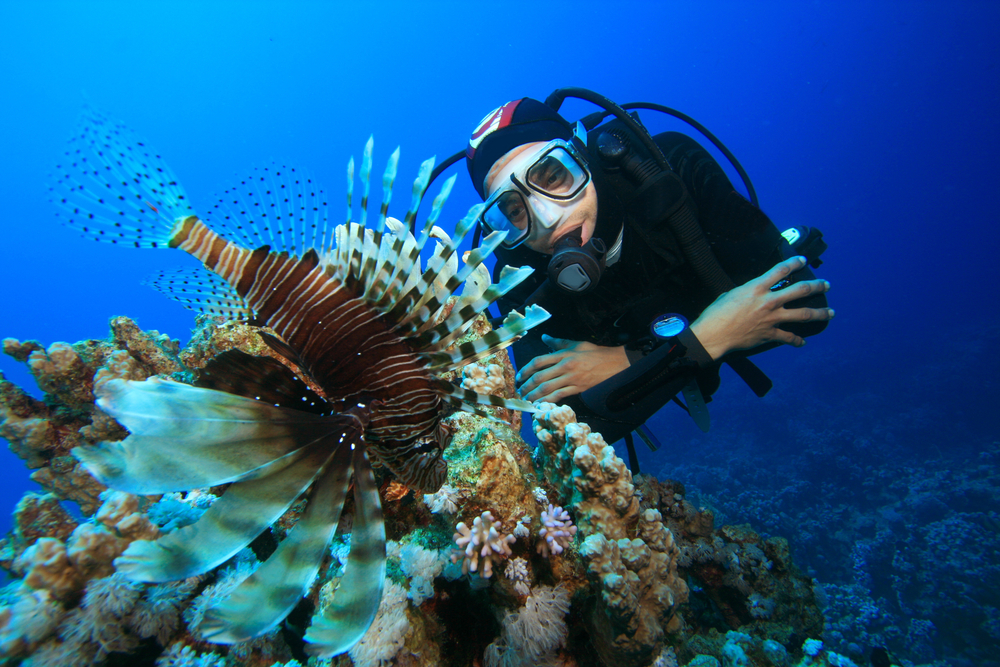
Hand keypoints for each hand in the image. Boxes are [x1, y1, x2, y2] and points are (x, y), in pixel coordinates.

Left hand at [515, 334, 629, 402]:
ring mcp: (572, 378)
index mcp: (564, 354)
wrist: (614, 364)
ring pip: (548, 389)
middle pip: (540, 377)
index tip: (519, 377)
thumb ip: (558, 342)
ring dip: (534, 396)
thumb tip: (544, 337)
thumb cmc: (595, 353)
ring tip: (526, 400)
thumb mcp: (577, 344)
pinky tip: (541, 405)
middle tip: (520, 392)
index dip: (526, 369)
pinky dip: (548, 401)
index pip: (539, 361)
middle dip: (527, 386)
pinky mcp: (578, 388)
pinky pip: (560, 396)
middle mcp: (565, 366)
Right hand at [690, 256, 833, 359]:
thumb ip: (747, 292)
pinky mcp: (770, 334)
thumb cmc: (716, 313)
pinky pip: (788, 337)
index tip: (803, 260)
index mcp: (757, 287)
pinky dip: (796, 341)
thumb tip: (752, 293)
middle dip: (817, 286)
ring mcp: (772, 318)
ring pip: (803, 314)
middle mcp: (769, 301)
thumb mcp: (730, 294)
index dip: (795, 263)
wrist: (713, 334)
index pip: (781, 270)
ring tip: (831, 312)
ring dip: (820, 313)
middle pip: (800, 290)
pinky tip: (803, 342)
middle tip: (827, 285)